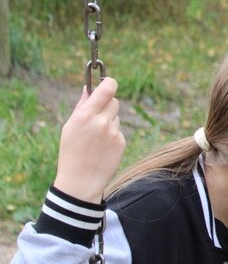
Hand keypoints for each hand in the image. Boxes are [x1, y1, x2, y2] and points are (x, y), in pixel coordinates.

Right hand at [54, 77, 124, 202]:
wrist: (81, 180)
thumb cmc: (71, 151)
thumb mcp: (70, 127)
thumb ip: (82, 106)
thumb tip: (88, 88)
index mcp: (85, 115)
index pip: (107, 88)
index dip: (109, 83)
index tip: (108, 83)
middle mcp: (101, 121)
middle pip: (114, 101)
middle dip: (107, 104)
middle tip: (97, 114)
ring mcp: (113, 132)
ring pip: (116, 116)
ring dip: (109, 120)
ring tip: (95, 137)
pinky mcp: (121, 142)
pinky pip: (118, 130)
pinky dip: (112, 134)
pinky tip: (102, 147)